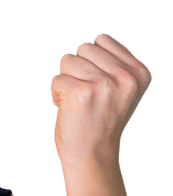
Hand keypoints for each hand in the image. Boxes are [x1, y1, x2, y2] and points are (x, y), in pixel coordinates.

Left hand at [50, 33, 151, 165]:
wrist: (93, 156)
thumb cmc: (101, 121)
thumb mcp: (121, 90)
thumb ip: (115, 65)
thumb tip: (95, 42)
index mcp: (139, 72)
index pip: (103, 40)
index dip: (92, 61)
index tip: (97, 86)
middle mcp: (125, 77)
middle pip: (84, 48)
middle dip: (77, 70)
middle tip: (85, 96)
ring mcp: (104, 84)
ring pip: (67, 60)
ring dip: (66, 81)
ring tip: (77, 102)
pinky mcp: (81, 94)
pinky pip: (56, 80)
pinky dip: (56, 94)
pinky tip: (68, 110)